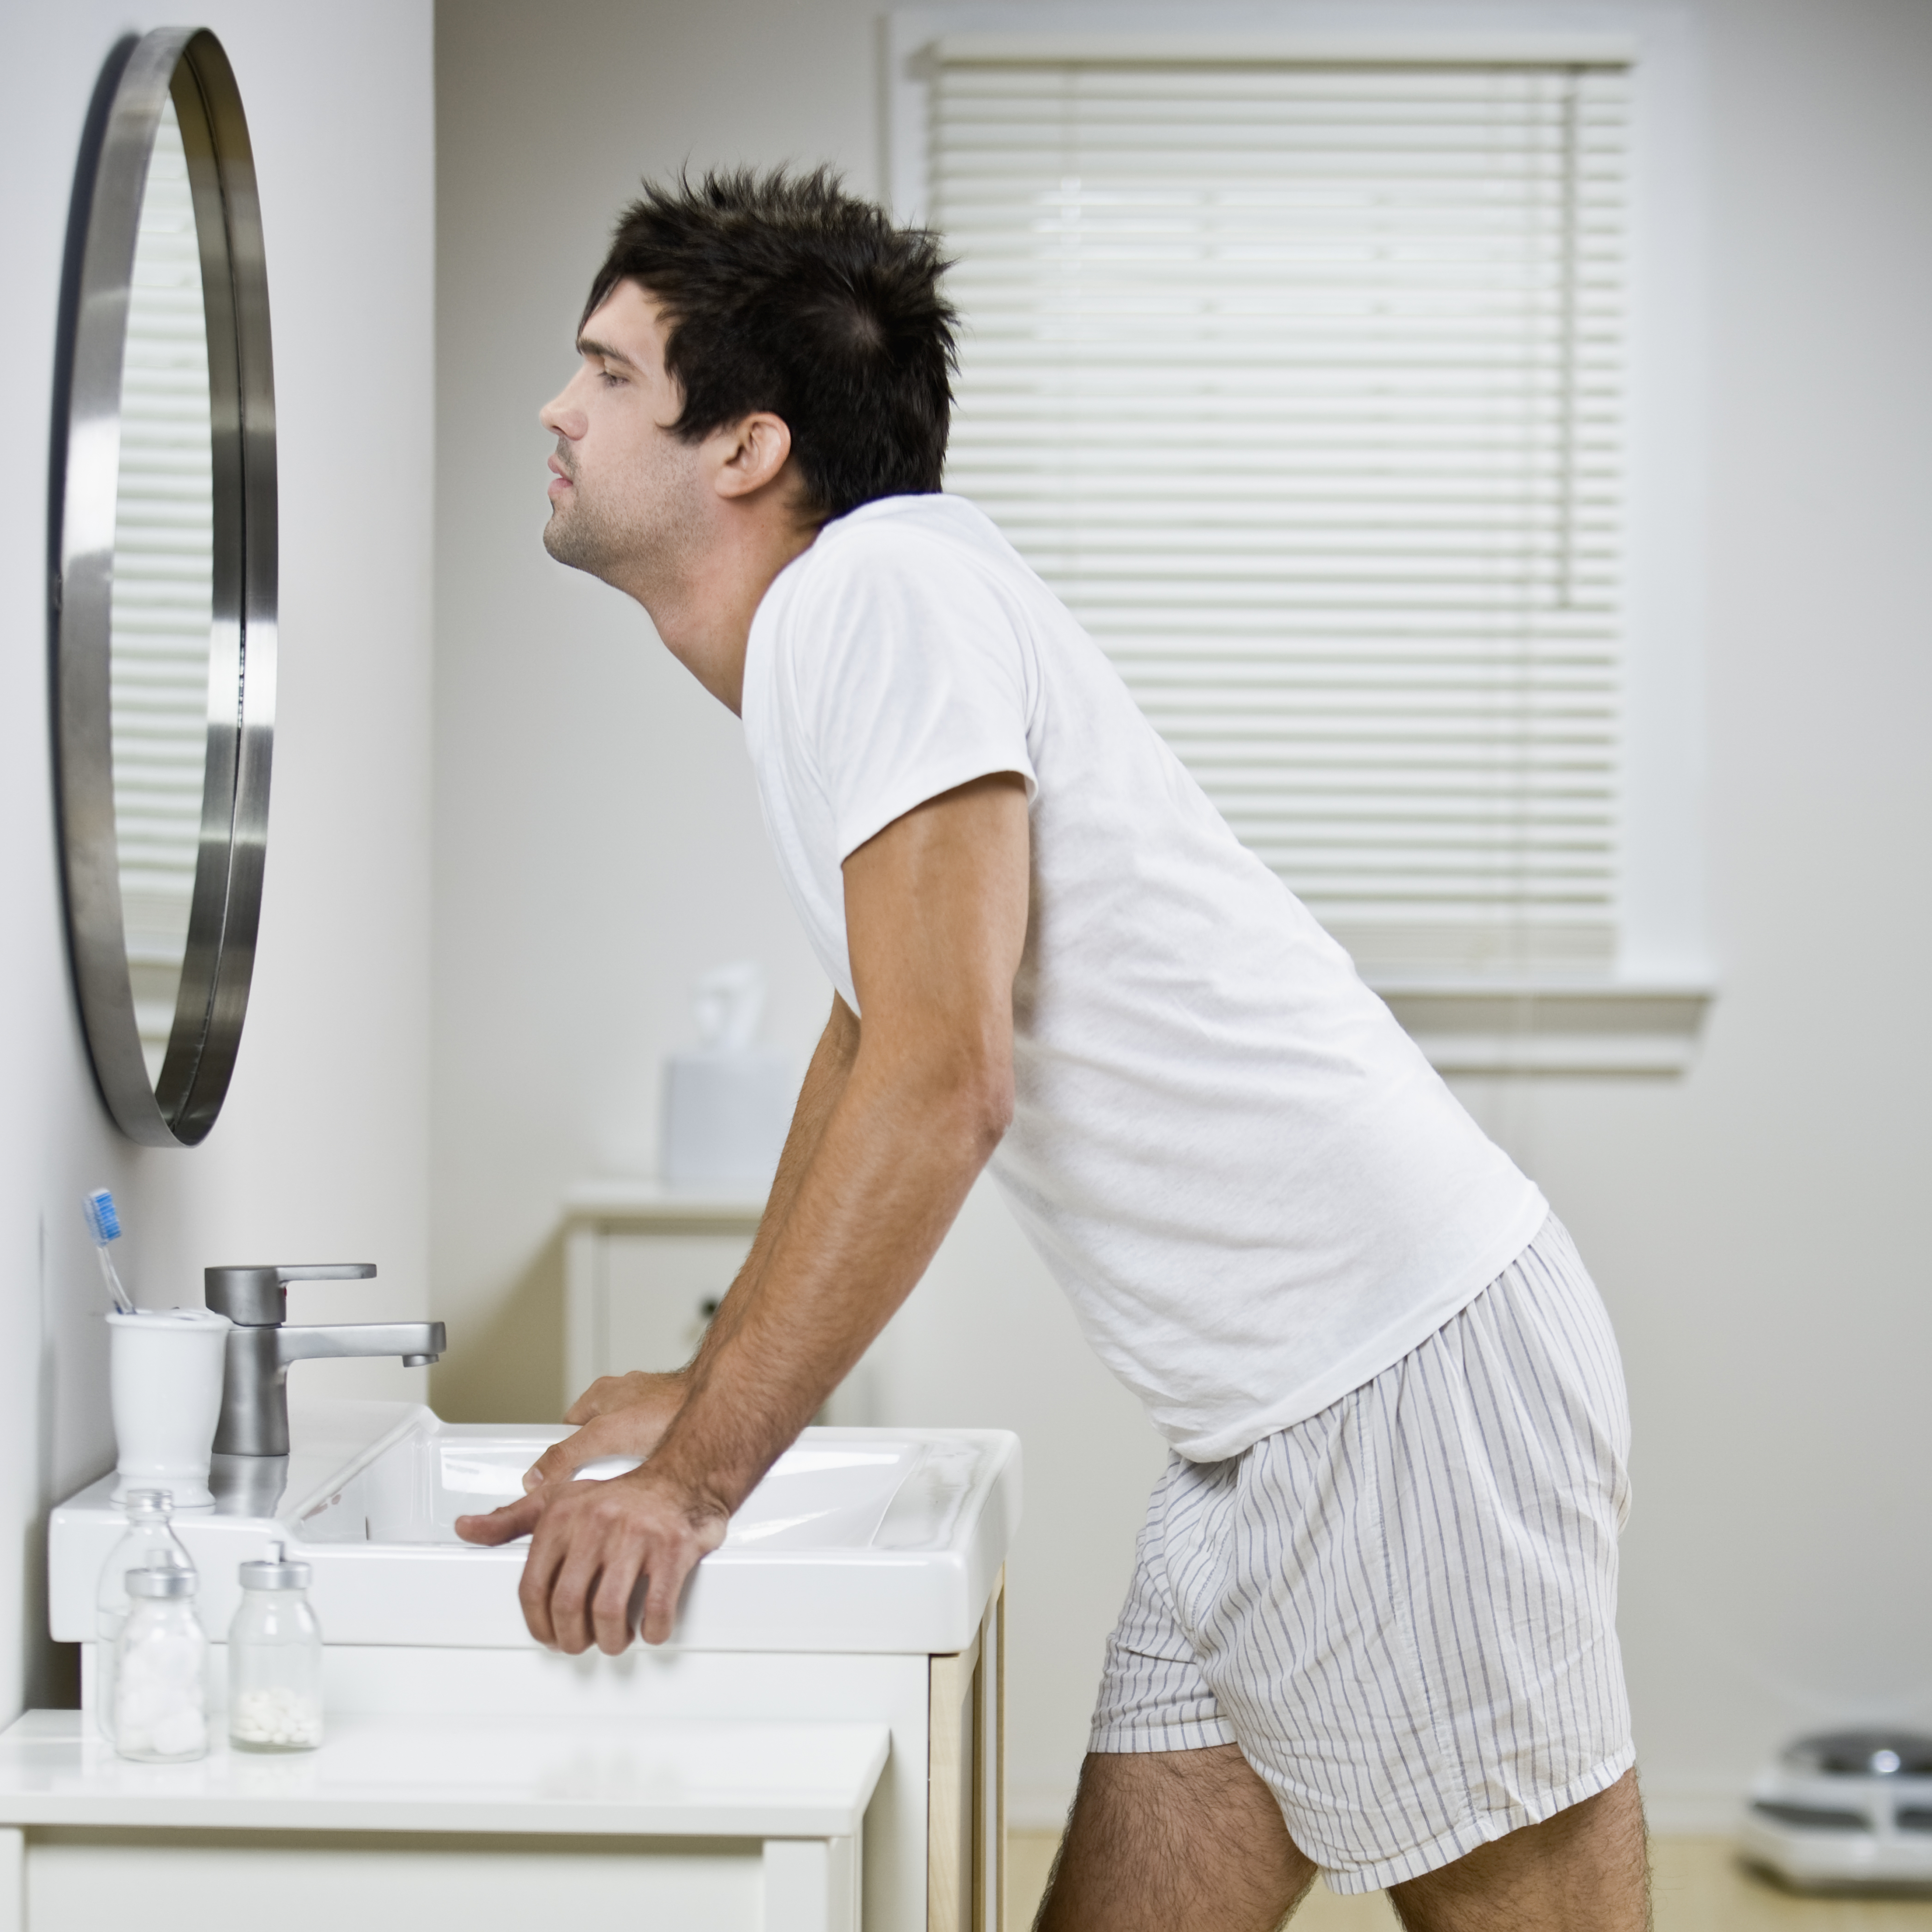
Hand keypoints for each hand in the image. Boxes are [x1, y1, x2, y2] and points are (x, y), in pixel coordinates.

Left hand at [454, 1463, 726, 1650]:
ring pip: (610, 1612)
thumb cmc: (619, 1496)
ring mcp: (636, 1537)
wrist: (683, 1477)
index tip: (549, 1637)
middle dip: (573, 1638)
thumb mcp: (560, 1499)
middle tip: (582, 1643)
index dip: (539, 1625)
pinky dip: (652, 1631)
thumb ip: (511, 1519)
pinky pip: (657, 1608)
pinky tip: (650, 1629)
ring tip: (615, 1638)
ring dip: (611, 1640)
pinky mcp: (673, 1550)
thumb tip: (466, 1529)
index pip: (534, 1587)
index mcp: (564, 1516)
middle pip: (569, 1606)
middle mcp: (597, 1524)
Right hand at [524, 1372, 689, 1493]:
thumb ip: (567, 1454)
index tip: (559, 1480)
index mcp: (600, 1395)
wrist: (719, 1408)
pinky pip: (647, 1451)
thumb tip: (538, 1475)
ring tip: (632, 1479)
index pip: (566, 1430)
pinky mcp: (668, 1425)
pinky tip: (653, 1475)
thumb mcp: (606, 1435)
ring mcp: (648, 1412)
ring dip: (624, 1466)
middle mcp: (623, 1399)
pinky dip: (647, 1463)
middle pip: (594, 1441)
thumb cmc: (667, 1409)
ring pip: (622, 1448)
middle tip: (602, 1483)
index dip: (562, 1455)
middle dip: (596, 1465)